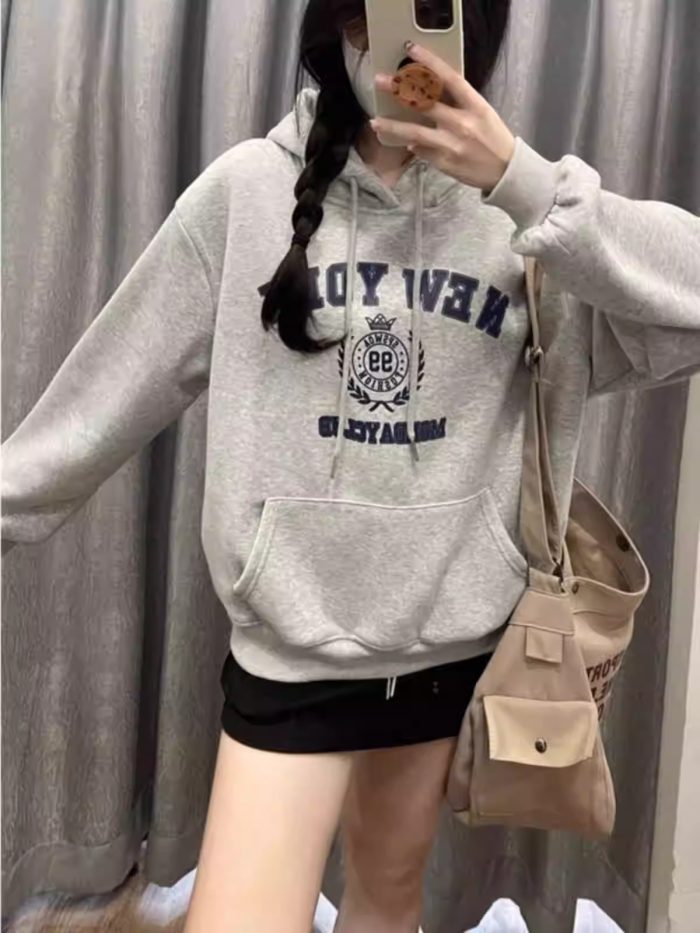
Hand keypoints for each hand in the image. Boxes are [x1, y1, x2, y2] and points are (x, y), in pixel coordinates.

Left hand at [371, 42, 515, 193]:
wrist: (505, 170)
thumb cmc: (494, 138)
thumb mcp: (482, 113)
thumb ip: (459, 103)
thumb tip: (429, 98)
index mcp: (475, 106)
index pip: (450, 78)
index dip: (429, 62)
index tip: (411, 50)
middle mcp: (462, 124)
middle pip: (425, 103)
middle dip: (399, 90)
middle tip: (380, 81)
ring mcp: (451, 144)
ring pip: (415, 133)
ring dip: (392, 127)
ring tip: (375, 122)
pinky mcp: (444, 163)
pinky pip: (422, 151)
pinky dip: (412, 145)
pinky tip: (404, 142)